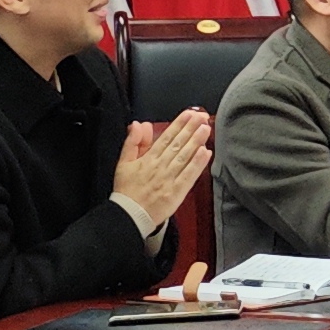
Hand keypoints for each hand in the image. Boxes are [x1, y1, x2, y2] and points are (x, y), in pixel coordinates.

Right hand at [110, 109, 212, 232]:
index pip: (166, 137)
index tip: (189, 114)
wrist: (130, 214)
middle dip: (191, 128)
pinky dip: (198, 164)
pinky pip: (189, 175)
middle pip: (178, 144)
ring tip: (205, 129)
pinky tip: (206, 153)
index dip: (178, 124)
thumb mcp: (123, 163)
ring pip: (185, 156)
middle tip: (202, 116)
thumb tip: (138, 124)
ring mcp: (170, 179)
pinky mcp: (177, 192)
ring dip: (196, 141)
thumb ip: (132, 142)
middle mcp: (160, 166)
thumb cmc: (127, 190)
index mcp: (148, 159)